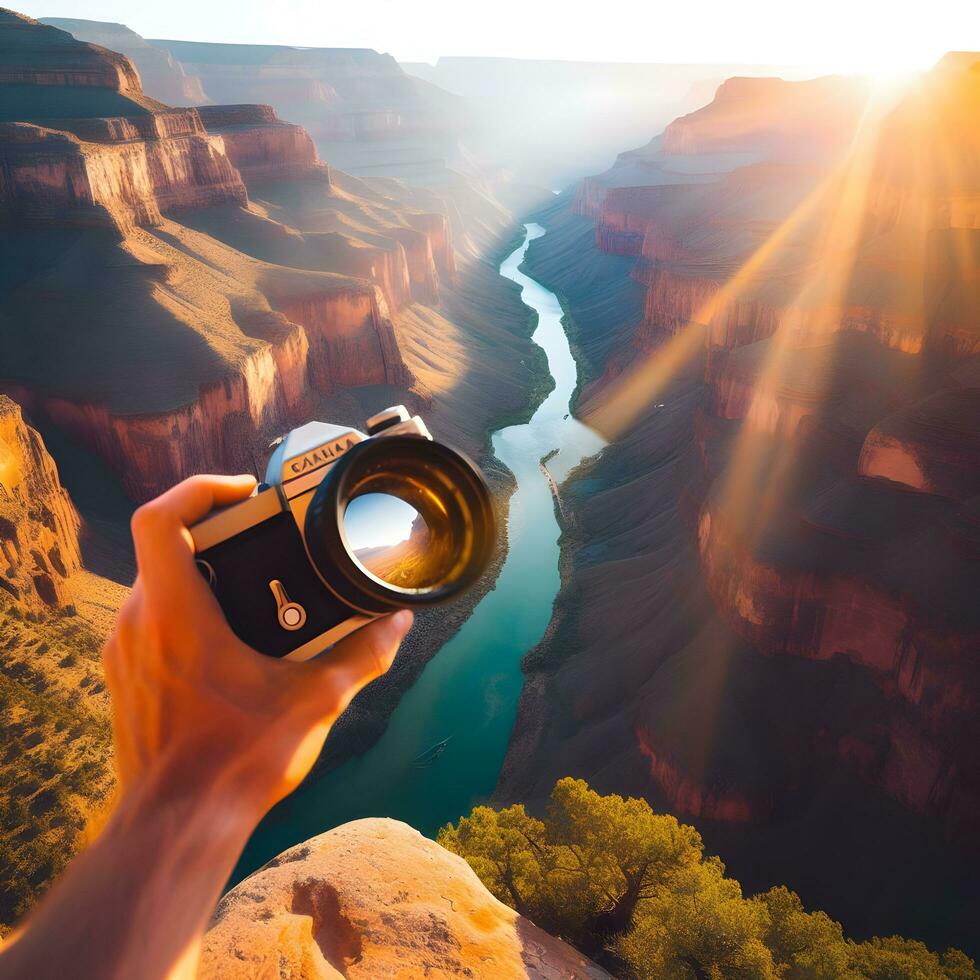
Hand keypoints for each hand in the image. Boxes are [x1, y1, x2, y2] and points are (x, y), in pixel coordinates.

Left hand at [103, 474, 412, 821]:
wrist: (176, 826)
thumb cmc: (234, 763)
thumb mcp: (314, 702)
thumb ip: (362, 656)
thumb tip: (397, 624)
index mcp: (176, 614)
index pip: (162, 517)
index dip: (201, 487)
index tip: (246, 492)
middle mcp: (138, 623)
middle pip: (167, 546)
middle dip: (217, 533)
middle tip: (267, 540)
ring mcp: (125, 652)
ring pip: (157, 584)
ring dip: (203, 575)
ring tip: (257, 589)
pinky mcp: (126, 678)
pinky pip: (152, 621)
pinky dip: (189, 611)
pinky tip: (231, 640)